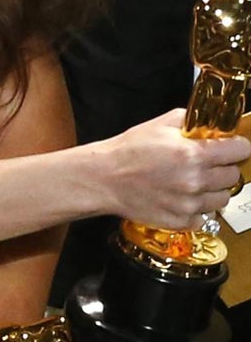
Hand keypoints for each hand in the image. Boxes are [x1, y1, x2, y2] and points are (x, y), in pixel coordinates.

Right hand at [98, 109, 248, 227]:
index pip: (239, 151)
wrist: (104, 178)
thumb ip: (188, 121)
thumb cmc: (127, 151)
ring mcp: (189, 204)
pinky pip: (204, 216)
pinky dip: (197, 208)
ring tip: (194, 182)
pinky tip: (182, 197)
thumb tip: (209, 123)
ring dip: (213, 190)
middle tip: (208, 164)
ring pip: (222, 198)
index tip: (232, 147)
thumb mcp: (158, 124)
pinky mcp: (181, 221)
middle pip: (233, 176)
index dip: (236, 147)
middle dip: (224, 167)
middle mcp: (195, 181)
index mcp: (193, 154)